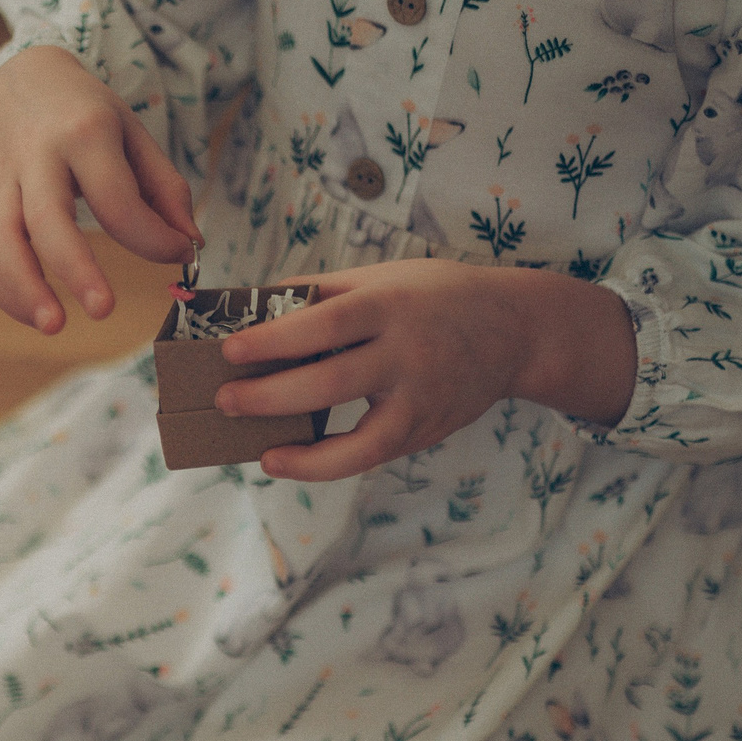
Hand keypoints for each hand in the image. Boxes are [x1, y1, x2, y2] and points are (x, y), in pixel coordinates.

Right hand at [0, 46, 201, 333]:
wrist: (18, 83)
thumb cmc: (86, 115)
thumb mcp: (134, 133)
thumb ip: (165, 189)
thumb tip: (188, 247)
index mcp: (83, 134)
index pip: (116, 199)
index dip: (152, 238)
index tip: (178, 256)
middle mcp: (36, 157)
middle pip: (47, 219)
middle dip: (75, 269)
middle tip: (105, 311)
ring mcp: (1, 182)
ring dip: (22, 290)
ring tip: (55, 326)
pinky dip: (5, 291)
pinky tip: (36, 314)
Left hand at [215, 259, 638, 481]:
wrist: (516, 329)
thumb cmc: (435, 296)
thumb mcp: (384, 277)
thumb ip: (323, 292)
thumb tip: (253, 306)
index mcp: (392, 304)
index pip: (326, 323)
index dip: (275, 339)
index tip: (229, 350)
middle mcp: (410, 353)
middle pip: (333, 383)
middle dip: (272, 397)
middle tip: (225, 400)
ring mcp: (422, 398)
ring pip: (361, 440)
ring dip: (305, 454)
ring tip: (262, 453)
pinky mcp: (426, 430)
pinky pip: (371, 455)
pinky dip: (328, 464)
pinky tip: (291, 460)